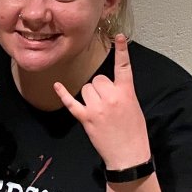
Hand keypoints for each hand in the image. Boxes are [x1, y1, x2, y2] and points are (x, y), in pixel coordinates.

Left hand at [53, 35, 150, 170]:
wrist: (128, 155)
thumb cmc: (134, 132)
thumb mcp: (134, 108)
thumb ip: (122, 93)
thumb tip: (110, 88)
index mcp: (126, 93)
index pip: (124, 67)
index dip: (122, 51)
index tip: (119, 36)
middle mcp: (111, 97)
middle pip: (98, 79)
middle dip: (100, 87)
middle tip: (107, 102)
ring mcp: (97, 108)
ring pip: (86, 88)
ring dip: (90, 95)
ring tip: (99, 110)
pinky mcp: (86, 118)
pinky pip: (71, 102)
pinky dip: (64, 94)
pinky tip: (57, 86)